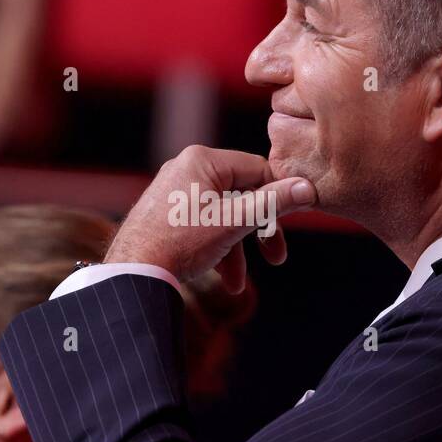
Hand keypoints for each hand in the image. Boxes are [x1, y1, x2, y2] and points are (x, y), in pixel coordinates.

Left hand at [104, 146, 318, 293]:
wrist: (133, 272)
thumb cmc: (181, 243)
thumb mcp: (234, 222)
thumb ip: (273, 203)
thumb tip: (309, 188)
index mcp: (202, 159)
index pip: (258, 169)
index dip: (280, 195)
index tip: (296, 220)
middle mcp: (187, 168)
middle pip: (242, 194)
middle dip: (259, 231)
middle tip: (277, 257)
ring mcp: (176, 191)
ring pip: (224, 214)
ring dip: (238, 248)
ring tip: (238, 282)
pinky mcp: (168, 213)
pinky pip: (205, 225)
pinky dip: (218, 249)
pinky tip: (225, 278)